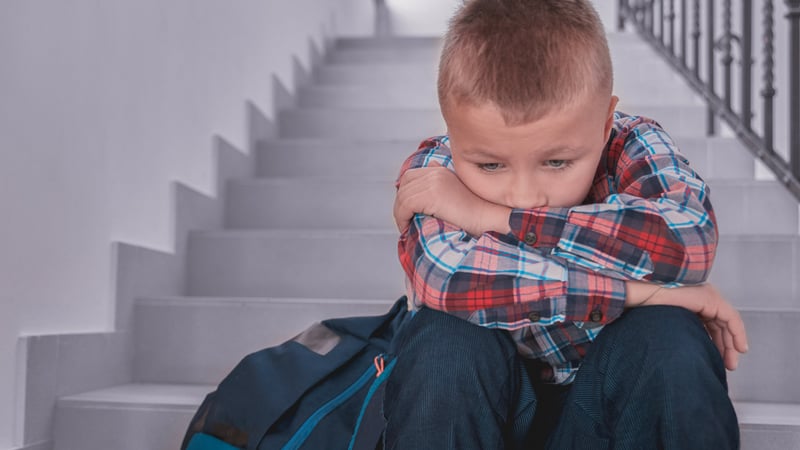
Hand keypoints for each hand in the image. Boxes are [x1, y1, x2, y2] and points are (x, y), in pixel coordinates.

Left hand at [393, 162, 511, 235]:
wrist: (491, 218)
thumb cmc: (479, 213)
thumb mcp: (459, 196)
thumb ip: (442, 189)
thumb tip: (428, 191)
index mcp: (442, 171)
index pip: (412, 175)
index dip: (406, 192)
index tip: (406, 210)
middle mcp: (436, 172)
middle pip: (405, 183)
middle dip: (401, 201)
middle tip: (404, 219)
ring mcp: (434, 182)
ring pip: (403, 195)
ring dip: (400, 212)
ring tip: (406, 226)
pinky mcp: (432, 195)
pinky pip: (406, 205)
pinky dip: (402, 217)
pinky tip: (407, 227)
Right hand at [627, 282, 748, 370]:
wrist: (641, 297)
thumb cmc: (646, 310)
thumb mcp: (670, 325)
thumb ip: (683, 332)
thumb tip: (688, 351)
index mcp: (690, 302)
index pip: (710, 323)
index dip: (718, 342)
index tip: (720, 359)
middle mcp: (701, 298)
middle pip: (720, 324)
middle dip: (725, 346)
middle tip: (728, 364)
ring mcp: (706, 296)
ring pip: (728, 322)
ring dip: (731, 343)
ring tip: (731, 361)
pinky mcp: (710, 299)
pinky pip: (730, 318)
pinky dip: (736, 333)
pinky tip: (737, 347)